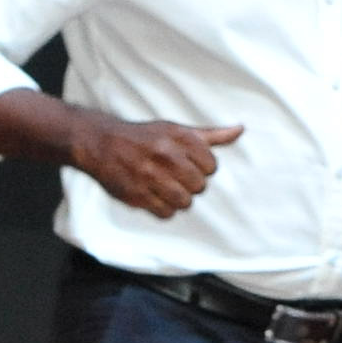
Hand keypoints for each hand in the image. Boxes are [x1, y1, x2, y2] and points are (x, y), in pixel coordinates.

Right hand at [70, 111, 241, 218]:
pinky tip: (156, 196)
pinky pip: (165, 213)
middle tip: (177, 177)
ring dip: (180, 198)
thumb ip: (210, 135)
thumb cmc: (145, 137)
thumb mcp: (177, 129)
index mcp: (179, 138)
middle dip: (192, 184)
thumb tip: (240, 130)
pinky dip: (164, 208)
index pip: (211, 166)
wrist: (101, 143)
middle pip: (199, 185)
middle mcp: (165, 156)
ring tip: (168, 188)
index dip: (203, 169)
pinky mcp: (136, 195)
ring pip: (184, 202)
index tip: (191, 165)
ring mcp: (149, 176)